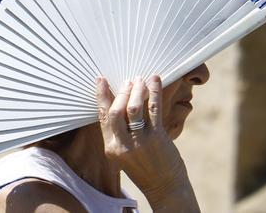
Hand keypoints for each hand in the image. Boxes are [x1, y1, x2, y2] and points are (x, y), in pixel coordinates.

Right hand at [96, 76, 200, 212]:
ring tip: (140, 80)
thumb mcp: (125, 152)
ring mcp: (140, 141)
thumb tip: (121, 103)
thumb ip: (120, 132)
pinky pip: (154, 109)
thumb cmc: (145, 167)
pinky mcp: (157, 137)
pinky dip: (154, 91)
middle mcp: (123, 145)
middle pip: (116, 110)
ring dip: (137, 90)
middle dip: (121, 91)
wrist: (164, 186)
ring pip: (133, 107)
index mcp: (111, 148)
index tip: (101, 79)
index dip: (101, 96)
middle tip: (128, 81)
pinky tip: (155, 80)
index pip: (102, 117)